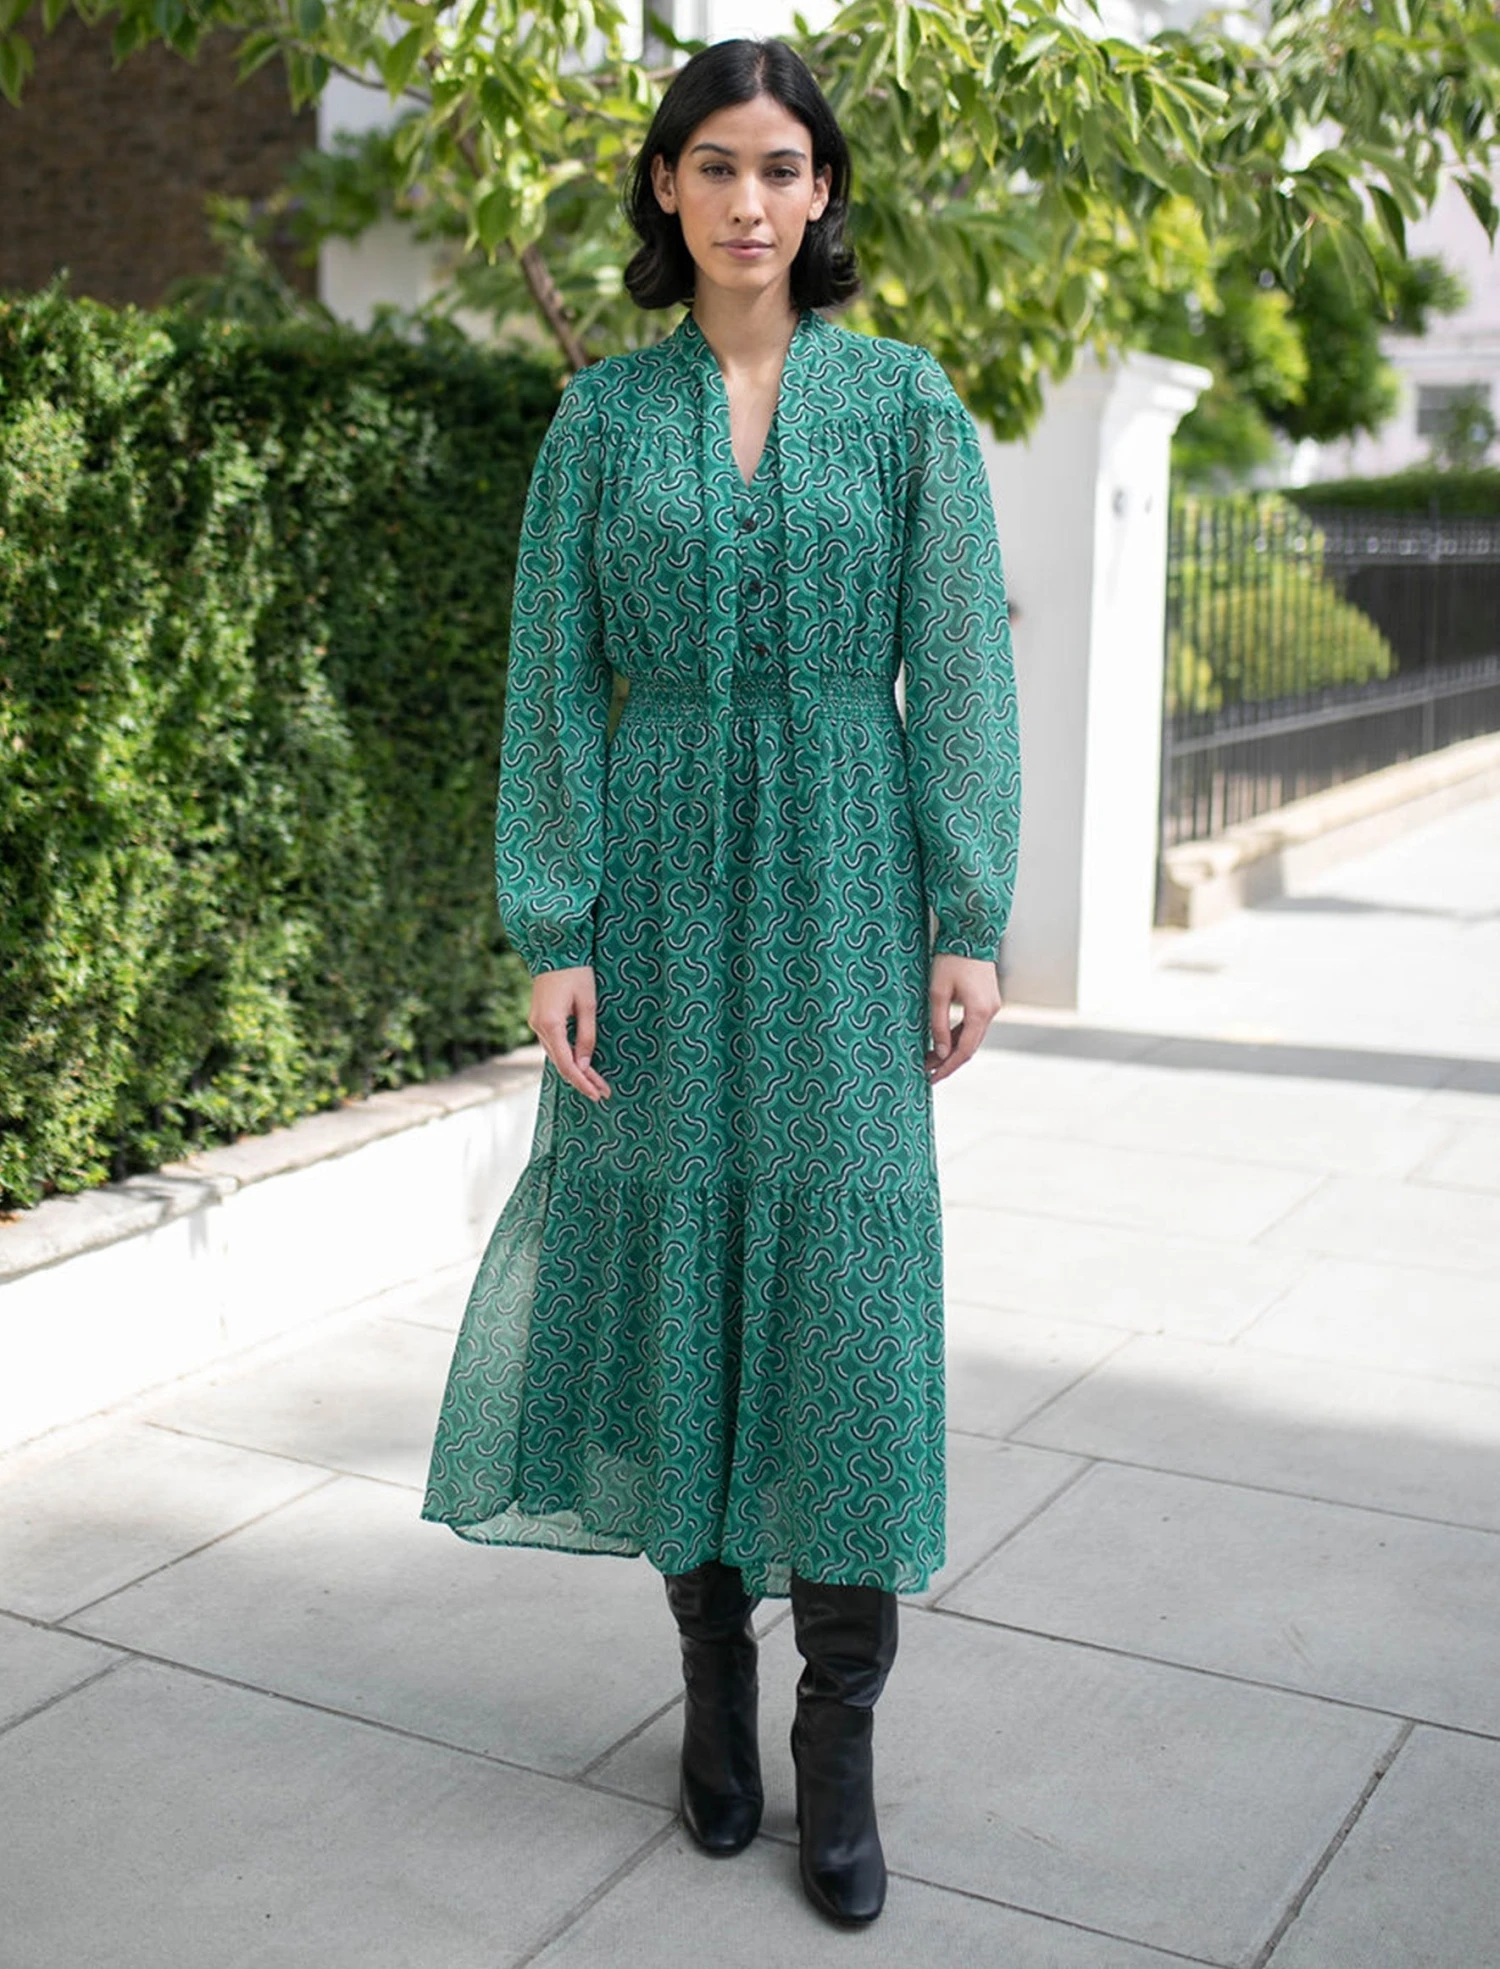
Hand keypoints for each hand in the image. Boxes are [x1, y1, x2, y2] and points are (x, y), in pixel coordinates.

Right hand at [529, 965, 612, 1101]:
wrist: (554, 949)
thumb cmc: (576, 973)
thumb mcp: (588, 1005)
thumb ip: (587, 1036)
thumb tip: (584, 1064)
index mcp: (550, 1025)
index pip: (567, 1064)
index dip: (582, 1082)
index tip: (597, 1094)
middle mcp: (538, 1027)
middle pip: (561, 1064)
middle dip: (582, 1080)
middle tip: (602, 1093)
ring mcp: (536, 1024)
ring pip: (556, 1056)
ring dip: (575, 1070)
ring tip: (596, 1083)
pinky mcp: (539, 1019)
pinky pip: (553, 1045)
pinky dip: (567, 1057)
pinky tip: (580, 1065)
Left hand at [925, 952, 1001, 1084]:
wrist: (970, 933)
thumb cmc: (951, 960)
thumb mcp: (937, 992)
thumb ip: (938, 1024)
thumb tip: (940, 1053)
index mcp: (979, 1012)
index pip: (964, 1051)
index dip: (947, 1068)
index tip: (931, 1079)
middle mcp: (990, 1012)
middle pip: (970, 1047)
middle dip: (948, 1062)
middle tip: (927, 1072)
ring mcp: (991, 1006)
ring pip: (972, 1037)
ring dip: (952, 1049)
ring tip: (929, 1058)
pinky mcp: (988, 1000)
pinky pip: (974, 1025)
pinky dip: (959, 1036)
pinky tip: (942, 1042)